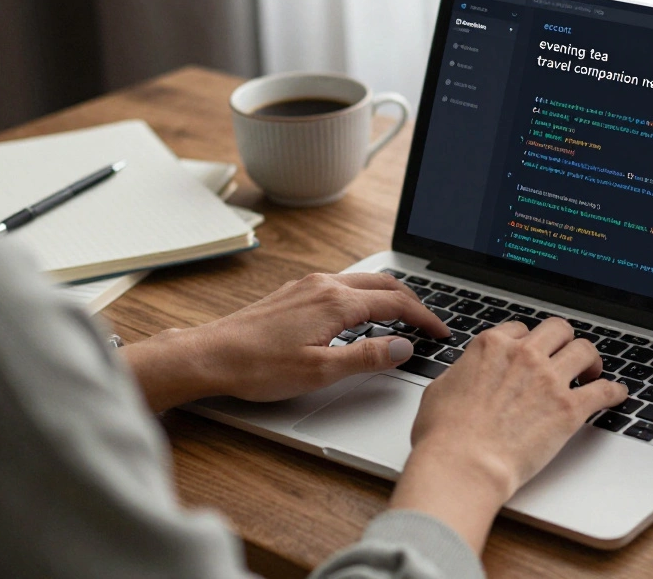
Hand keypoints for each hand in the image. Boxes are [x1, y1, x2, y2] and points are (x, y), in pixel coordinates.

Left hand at [122, 273, 447, 411]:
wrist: (210, 355)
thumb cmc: (257, 367)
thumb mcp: (320, 371)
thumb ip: (367, 357)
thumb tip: (403, 347)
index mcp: (336, 302)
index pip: (396, 304)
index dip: (425, 318)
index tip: (441, 333)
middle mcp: (324, 284)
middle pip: (385, 284)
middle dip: (414, 302)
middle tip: (430, 324)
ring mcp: (308, 285)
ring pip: (364, 281)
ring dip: (389, 296)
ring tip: (405, 318)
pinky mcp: (295, 291)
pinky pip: (344, 284)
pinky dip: (366, 295)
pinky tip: (363, 314)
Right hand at [389, 318, 627, 551]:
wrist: (465, 465)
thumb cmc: (445, 435)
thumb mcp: (440, 389)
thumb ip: (460, 374)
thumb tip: (464, 375)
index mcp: (492, 346)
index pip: (520, 329)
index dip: (528, 341)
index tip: (533, 352)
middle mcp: (524, 355)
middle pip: (558, 330)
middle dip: (564, 341)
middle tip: (567, 355)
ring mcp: (549, 379)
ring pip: (585, 350)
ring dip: (590, 360)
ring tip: (592, 372)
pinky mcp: (569, 408)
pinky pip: (603, 390)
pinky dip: (613, 391)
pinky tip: (617, 395)